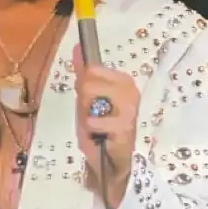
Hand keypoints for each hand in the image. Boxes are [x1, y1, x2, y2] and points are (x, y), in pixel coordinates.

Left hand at [73, 43, 140, 208]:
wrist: (109, 161)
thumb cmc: (101, 128)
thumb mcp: (87, 99)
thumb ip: (83, 73)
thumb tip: (77, 48)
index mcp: (123, 81)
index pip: (93, 68)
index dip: (84, 83)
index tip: (89, 98)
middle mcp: (130, 91)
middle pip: (88, 80)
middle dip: (83, 100)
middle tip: (93, 114)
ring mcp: (129, 108)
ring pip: (90, 95)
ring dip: (86, 114)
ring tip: (96, 124)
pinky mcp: (125, 126)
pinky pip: (94, 119)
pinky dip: (91, 128)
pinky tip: (99, 135)